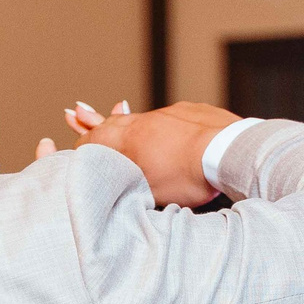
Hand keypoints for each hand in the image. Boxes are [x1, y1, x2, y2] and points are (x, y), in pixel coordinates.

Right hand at [52, 101, 237, 209]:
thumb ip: (131, 188)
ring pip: (143, 119)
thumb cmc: (190, 176)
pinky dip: (162, 125)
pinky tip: (167, 131)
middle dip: (94, 121)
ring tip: (114, 112)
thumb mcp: (152, 192)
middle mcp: (145, 121)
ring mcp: (171, 113)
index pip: (95, 140)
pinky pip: (171, 117)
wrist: (229, 151)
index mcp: (130, 140)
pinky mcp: (193, 111)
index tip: (75, 150)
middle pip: (113, 122)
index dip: (82, 146)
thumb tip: (120, 192)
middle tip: (76, 111)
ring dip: (128, 121)